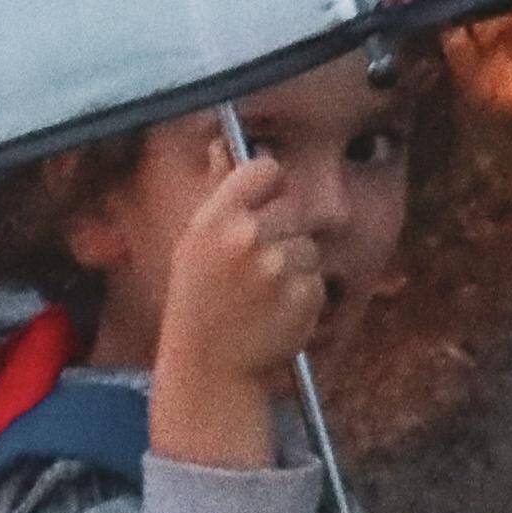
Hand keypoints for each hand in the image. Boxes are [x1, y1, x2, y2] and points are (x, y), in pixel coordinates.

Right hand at [149, 139, 322, 468]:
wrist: (210, 370)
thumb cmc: (198, 303)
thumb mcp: (193, 244)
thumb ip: (217, 193)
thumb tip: (222, 142)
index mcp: (216, 218)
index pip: (265, 168)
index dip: (270, 184)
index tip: (263, 204)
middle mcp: (247, 237)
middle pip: (292, 209)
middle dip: (282, 233)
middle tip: (256, 267)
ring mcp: (278, 267)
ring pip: (308, 246)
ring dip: (294, 267)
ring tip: (262, 295)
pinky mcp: (305, 294)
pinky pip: (318, 279)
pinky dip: (304, 295)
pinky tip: (275, 313)